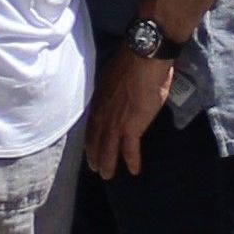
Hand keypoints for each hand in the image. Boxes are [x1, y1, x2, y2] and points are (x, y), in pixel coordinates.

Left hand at [84, 48, 173, 178]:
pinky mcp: (131, 127)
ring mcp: (115, 121)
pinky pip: (129, 150)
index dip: (90, 139)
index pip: (91, 125)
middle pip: (96, 140)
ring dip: (108, 164)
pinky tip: (133, 170)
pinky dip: (131, 161)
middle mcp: (102, 113)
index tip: (90, 148)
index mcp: (98, 100)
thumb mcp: (111, 75)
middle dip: (95, 156)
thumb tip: (115, 93)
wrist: (144, 58)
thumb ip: (111, 89)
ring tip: (107, 175)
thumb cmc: (131, 62)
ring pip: (108, 149)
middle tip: (96, 168)